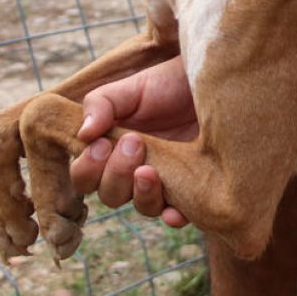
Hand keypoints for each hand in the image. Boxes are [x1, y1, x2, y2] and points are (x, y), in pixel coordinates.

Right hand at [69, 56, 194, 226]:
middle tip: (134, 143)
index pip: (85, 176)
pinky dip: (173, 216)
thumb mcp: (131, 88)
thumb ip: (101, 104)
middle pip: (110, 195)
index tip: (102, 144)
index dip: (88, 168)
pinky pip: (179, 214)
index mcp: (110, 149)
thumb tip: (83, 133)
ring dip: (141, 194)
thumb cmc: (168, 84)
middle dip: (116, 174)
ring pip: (143, 207)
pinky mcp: (192, 189)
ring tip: (149, 170)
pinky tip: (174, 210)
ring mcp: (163, 182)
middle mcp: (133, 171)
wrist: (213, 82)